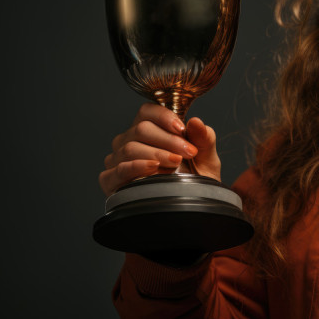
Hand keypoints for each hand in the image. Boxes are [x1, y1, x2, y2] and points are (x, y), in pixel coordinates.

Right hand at [99, 103, 221, 196]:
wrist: (191, 206)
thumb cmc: (196, 179)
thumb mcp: (206, 157)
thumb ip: (204, 137)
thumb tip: (196, 121)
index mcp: (150, 129)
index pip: (147, 112)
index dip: (164, 117)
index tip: (182, 128)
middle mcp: (130, 141)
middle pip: (141, 129)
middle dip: (168, 140)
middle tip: (188, 152)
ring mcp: (118, 160)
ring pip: (130, 147)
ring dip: (157, 154)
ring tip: (175, 163)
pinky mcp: (112, 180)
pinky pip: (119, 169)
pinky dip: (137, 167)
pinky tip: (152, 168)